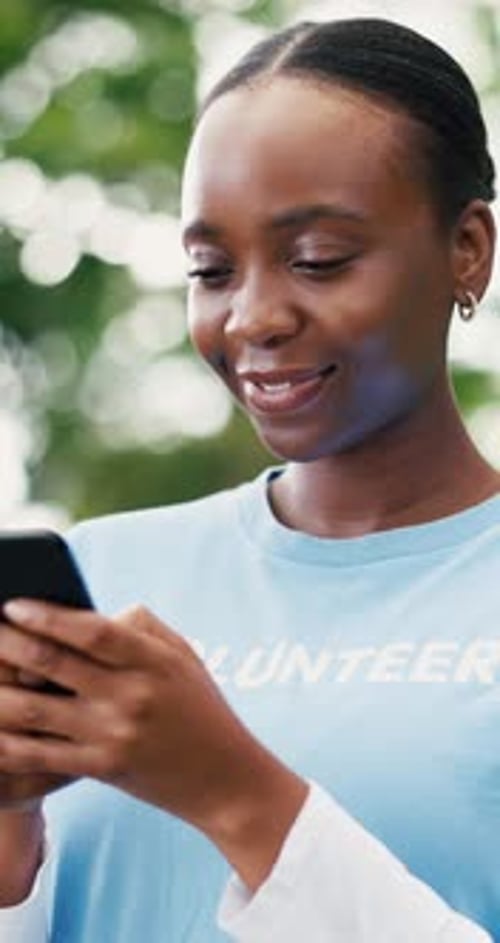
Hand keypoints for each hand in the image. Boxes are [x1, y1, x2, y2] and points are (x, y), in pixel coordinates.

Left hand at [0, 601, 306, 887]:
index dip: (48, 615)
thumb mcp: (183, 655)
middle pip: (53, 664)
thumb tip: (86, 615)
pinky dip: (7, 741)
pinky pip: (40, 753)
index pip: (91, 629)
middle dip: (10, 644)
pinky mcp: (101, 768)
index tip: (14, 605)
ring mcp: (112, 735)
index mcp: (152, 661)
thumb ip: (140, 626)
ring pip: (34, 710)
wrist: (224, 778)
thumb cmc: (201, 707)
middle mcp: (130, 696)